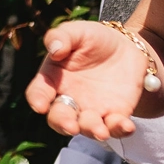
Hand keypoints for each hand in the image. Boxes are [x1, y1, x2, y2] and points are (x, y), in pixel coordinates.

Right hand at [26, 21, 144, 141]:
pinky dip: (120, 130)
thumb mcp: (77, 31)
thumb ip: (61, 36)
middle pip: (59, 117)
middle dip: (63, 124)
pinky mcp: (116, 114)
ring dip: (92, 131)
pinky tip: (127, 126)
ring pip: (87, 127)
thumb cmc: (93, 38)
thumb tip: (54, 50)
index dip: (37, 100)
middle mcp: (69, 98)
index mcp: (52, 79)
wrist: (126, 48)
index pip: (38, 93)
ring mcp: (92, 109)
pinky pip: (115, 127)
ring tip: (100, 132)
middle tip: (71, 126)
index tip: (39, 106)